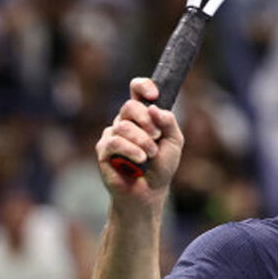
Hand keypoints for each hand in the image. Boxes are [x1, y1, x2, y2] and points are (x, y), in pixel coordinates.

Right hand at [95, 78, 184, 206]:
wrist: (151, 192)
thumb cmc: (162, 166)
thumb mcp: (174, 141)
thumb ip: (168, 122)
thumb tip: (154, 108)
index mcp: (142, 115)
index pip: (136, 90)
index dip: (143, 86)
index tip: (154, 95)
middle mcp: (125, 121)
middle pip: (130, 106)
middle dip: (146, 120)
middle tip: (156, 136)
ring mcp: (112, 135)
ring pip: (123, 125)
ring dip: (142, 141)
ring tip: (150, 155)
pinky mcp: (103, 150)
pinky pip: (115, 142)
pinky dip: (131, 150)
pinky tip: (140, 159)